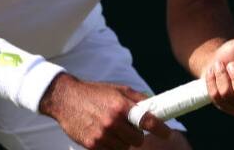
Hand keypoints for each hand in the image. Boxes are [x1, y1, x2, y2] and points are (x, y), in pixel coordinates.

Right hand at [39, 73, 170, 149]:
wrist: (65, 98)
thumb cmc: (94, 93)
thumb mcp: (118, 89)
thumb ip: (137, 99)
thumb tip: (156, 106)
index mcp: (121, 105)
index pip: (147, 121)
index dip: (160, 129)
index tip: (167, 133)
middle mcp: (112, 121)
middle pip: (137, 140)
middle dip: (137, 135)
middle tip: (131, 128)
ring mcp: (102, 135)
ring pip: (125, 148)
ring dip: (124, 141)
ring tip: (114, 129)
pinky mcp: (92, 145)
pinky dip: (111, 145)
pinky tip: (104, 134)